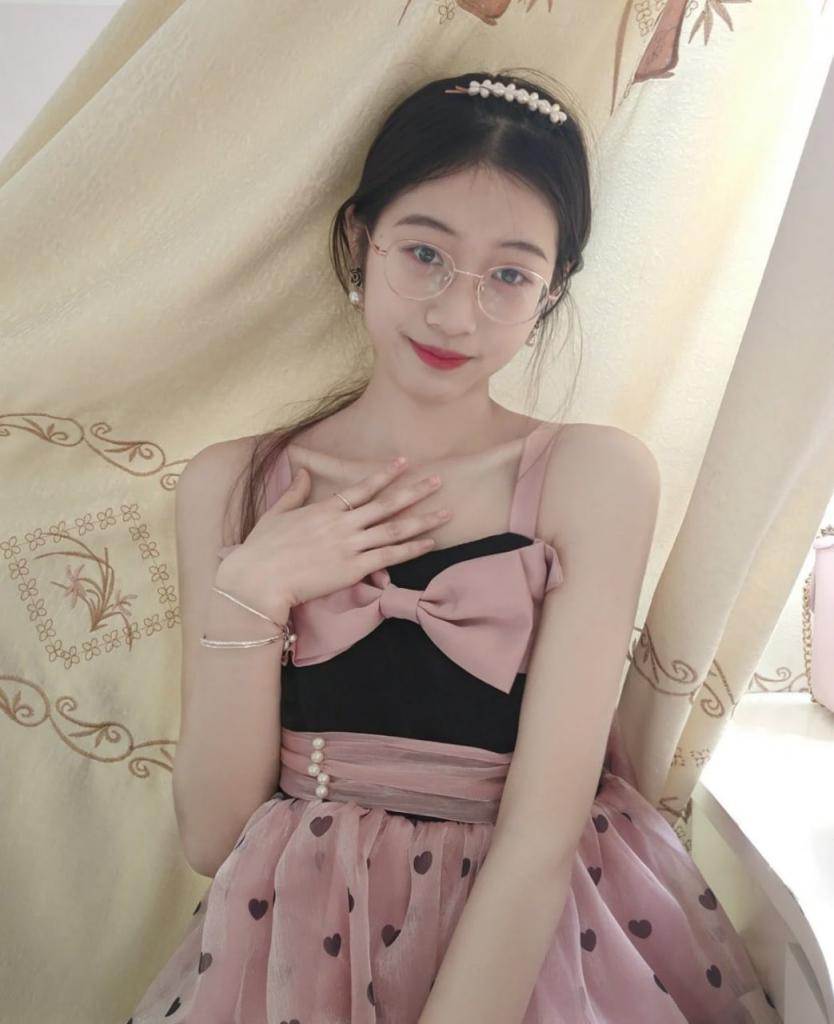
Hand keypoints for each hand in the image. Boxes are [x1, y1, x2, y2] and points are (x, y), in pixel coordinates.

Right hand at [214, 455, 450, 619]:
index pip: (362, 487)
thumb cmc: (262, 548)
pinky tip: (430, 543)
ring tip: (447, 511)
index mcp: (325, 509)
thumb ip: (294, 492)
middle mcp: (342, 524)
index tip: (405, 462)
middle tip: (439, 480)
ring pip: (394, 529)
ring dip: (423, 519)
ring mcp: (350, 546)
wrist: (259, 579)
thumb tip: (303, 471)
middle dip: (415, 491)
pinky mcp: (353, 569)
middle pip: (387, 504)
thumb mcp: (276, 513)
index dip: (385, 474)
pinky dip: (411, 549)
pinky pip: (389, 556)